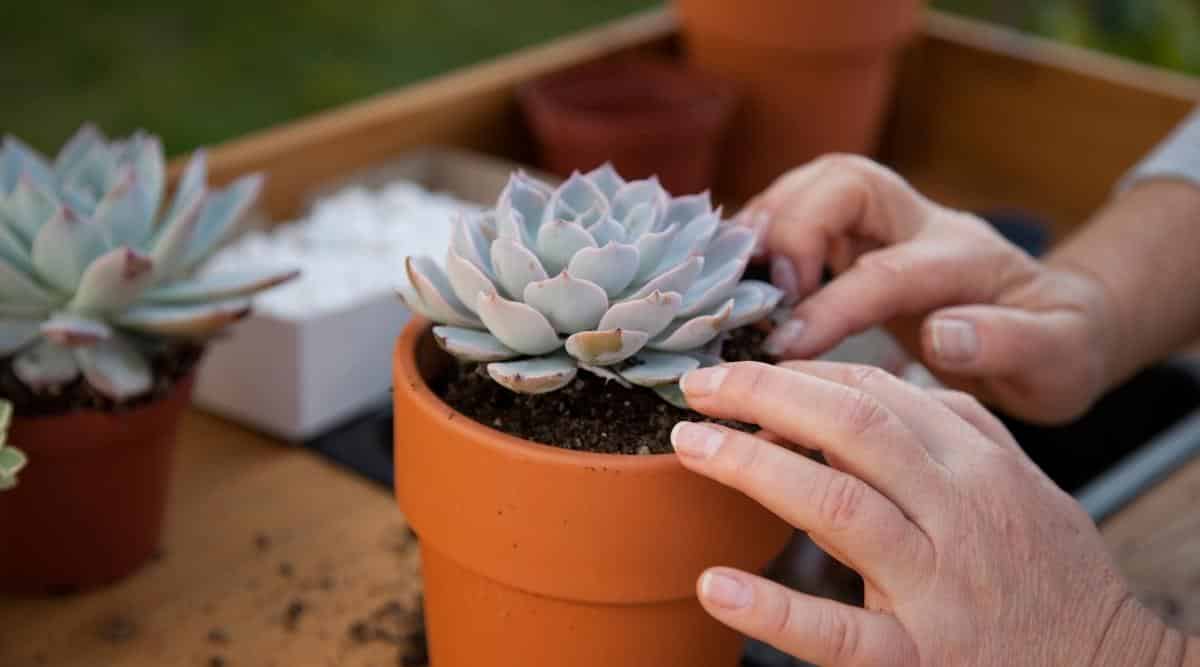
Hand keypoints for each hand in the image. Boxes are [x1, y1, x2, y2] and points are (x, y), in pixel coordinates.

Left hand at [671, 361, 1188, 665]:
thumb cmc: (1053, 575)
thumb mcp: (1020, 486)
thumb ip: (958, 431)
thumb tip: (888, 383)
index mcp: (980, 466)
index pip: (879, 396)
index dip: (801, 376)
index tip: (746, 373)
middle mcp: (959, 512)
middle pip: (853, 428)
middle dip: (766, 394)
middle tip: (700, 386)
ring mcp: (937, 585)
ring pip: (838, 505)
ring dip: (752, 466)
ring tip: (691, 444)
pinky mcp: (920, 657)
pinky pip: (839, 633)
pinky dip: (774, 610)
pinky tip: (717, 586)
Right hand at [738, 155, 1117, 423]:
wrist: (1062, 323)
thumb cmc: (1059, 349)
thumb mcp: (1060, 361)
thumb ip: (1010, 344)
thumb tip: (943, 334)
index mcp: (967, 258)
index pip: (887, 268)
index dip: (831, 303)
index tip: (786, 347)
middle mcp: (922, 224)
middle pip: (845, 180)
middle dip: (793, 226)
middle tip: (760, 293)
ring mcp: (890, 224)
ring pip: (816, 184)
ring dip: (768, 221)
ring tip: (733, 277)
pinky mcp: (862, 236)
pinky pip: (801, 211)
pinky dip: (763, 234)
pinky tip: (741, 277)